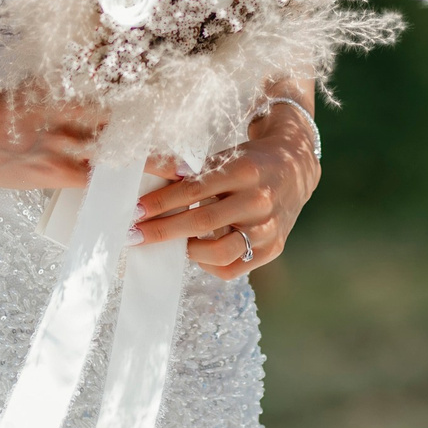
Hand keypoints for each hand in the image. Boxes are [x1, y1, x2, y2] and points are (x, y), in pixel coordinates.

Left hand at [130, 101, 319, 278]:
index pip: (192, 190)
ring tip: (175, 241)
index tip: (133, 212)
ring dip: (188, 250)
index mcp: (243, 171)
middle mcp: (259, 200)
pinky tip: (198, 251)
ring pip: (219, 252)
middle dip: (162, 231)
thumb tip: (145, 180)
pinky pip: (232, 269)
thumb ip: (187, 172)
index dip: (160, 203)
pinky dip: (209, 264)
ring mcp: (268, 227)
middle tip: (134, 235)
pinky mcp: (273, 248)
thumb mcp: (222, 158)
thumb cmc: (248, 162)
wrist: (294, 168)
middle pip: (201, 222)